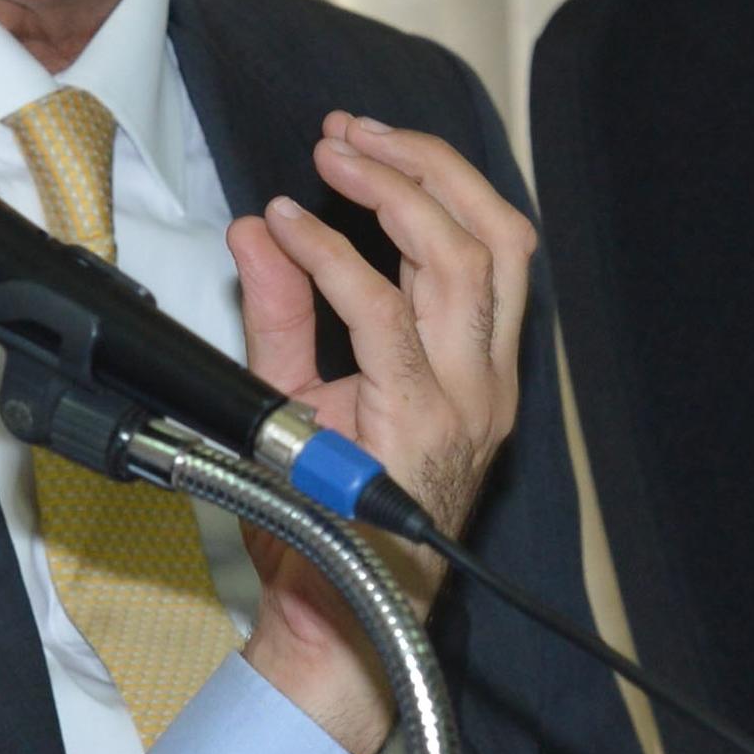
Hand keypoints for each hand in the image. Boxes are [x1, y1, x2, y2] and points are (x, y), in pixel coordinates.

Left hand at [225, 114, 536, 753]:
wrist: (330, 619)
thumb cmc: (322, 521)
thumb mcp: (295, 393)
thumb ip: (281, 310)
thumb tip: (259, 230)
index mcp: (477, 368)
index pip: (492, 242)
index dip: (432, 175)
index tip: (359, 143)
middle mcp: (484, 381)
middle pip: (495, 233)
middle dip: (424, 163)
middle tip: (350, 134)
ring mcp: (463, 403)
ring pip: (466, 260)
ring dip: (396, 191)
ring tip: (336, 157)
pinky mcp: (424, 426)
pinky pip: (388, 320)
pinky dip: (338, 261)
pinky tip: (294, 232)